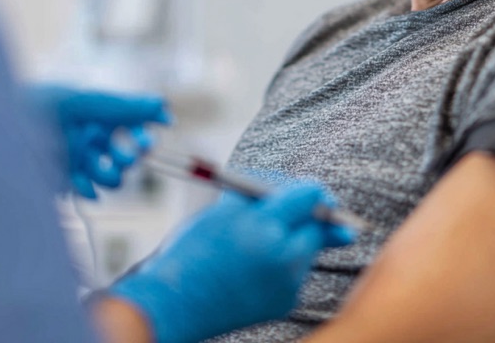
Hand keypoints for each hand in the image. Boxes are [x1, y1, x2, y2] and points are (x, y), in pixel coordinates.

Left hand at [25, 84, 169, 198]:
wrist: (11, 123)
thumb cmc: (49, 104)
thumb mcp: (91, 103)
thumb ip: (127, 107)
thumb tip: (163, 104)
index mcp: (101, 116)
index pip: (135, 129)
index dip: (145, 136)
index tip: (151, 141)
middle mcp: (94, 139)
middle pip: (126, 158)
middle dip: (129, 158)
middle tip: (127, 155)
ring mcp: (80, 160)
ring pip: (110, 178)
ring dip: (112, 177)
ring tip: (103, 169)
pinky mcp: (66, 178)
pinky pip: (87, 191)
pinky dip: (89, 190)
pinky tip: (86, 185)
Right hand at [108, 183, 354, 342]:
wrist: (177, 302)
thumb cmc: (195, 248)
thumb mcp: (226, 207)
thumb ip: (268, 193)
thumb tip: (314, 192)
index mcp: (264, 226)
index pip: (310, 197)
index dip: (305, 190)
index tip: (299, 191)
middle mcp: (284, 258)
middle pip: (317, 225)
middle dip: (304, 217)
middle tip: (278, 216)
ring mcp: (288, 284)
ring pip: (307, 248)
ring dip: (291, 239)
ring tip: (253, 245)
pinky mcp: (286, 303)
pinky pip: (296, 272)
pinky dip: (282, 263)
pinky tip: (253, 266)